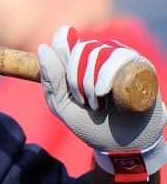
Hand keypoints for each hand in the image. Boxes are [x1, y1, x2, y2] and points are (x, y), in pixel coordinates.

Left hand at [38, 25, 166, 180]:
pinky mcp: (141, 65)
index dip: (61, 52)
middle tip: (82, 102)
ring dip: (90, 82)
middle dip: (75, 78)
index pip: (65, 39)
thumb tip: (42, 47)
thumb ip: (51, 78)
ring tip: (96, 105)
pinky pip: (120, 56)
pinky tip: (104, 93)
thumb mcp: (61, 104)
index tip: (63, 81)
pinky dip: (106, 75)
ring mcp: (121, 58)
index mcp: (78, 61)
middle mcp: (100, 54)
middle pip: (81, 47)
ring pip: (98, 51)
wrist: (122, 144)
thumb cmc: (90, 123)